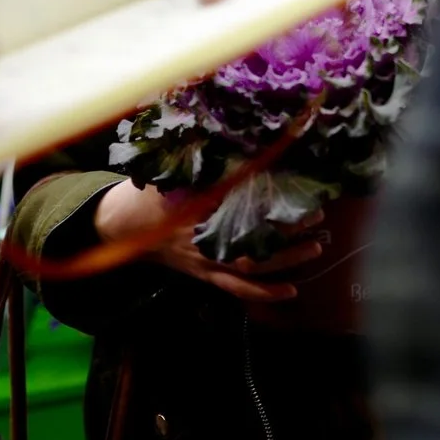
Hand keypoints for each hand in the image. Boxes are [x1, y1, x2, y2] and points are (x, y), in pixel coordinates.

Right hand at [94, 179, 328, 303]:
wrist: (122, 229)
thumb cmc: (149, 196)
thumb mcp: (171, 176)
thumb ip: (200, 167)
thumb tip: (238, 146)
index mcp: (194, 214)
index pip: (237, 211)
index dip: (267, 206)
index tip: (293, 192)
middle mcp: (201, 243)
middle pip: (250, 244)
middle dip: (286, 235)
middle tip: (316, 218)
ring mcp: (204, 264)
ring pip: (249, 271)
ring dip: (285, 262)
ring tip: (316, 248)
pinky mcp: (205, 276)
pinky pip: (237, 290)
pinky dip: (264, 292)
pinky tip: (291, 290)